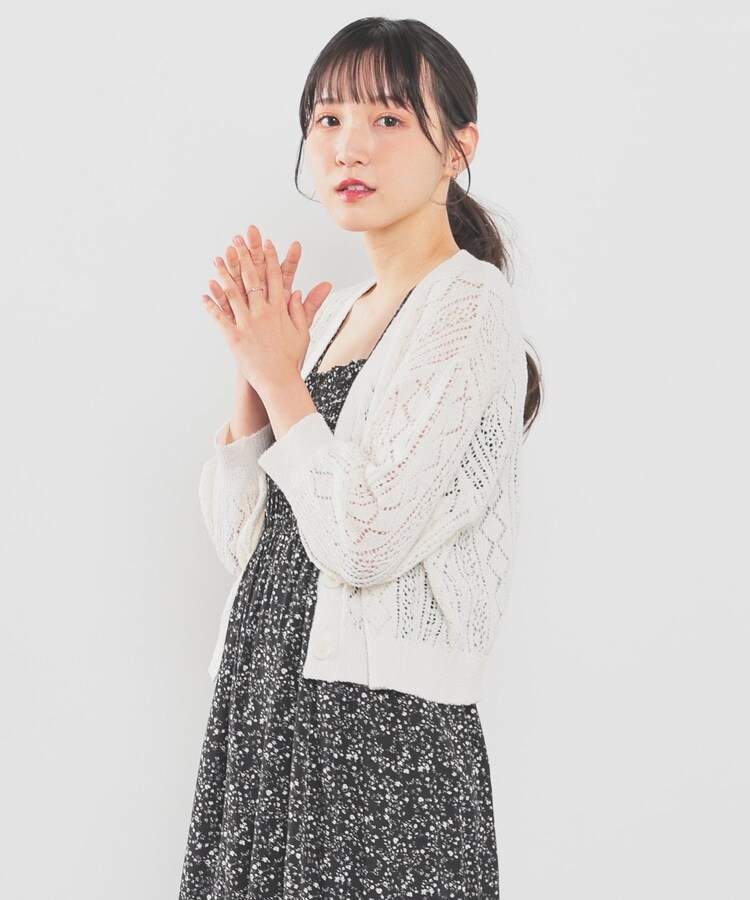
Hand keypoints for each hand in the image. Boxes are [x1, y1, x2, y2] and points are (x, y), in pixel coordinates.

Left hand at [202, 235, 330, 392]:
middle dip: (244, 257)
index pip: (275, 278)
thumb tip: (298, 292)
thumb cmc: (290, 358)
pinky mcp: (234, 337)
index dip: (270, 258)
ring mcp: (246, 324)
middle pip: (252, 279)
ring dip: (224, 275)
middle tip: (238, 241)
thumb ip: (301, 310)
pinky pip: (220, 318)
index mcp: (280, 310)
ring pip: (232, 294)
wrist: (278, 380)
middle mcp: (262, 313)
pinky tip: (204, 295)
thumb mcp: (302, 332)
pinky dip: (211, 305)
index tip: (267, 243)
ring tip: (217, 260)